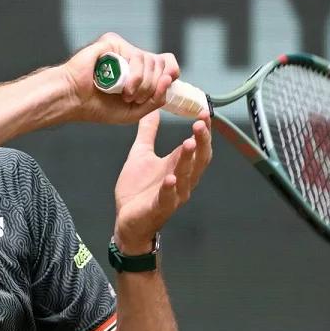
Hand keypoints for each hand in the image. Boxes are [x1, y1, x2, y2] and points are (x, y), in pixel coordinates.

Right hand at [59, 32, 180, 124]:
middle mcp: (133, 57)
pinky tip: (123, 88)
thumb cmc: (99, 107)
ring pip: (151, 61)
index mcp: (139, 71)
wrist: (74, 100)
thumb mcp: (135, 112)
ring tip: (127, 96)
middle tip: (137, 99)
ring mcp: (123, 49)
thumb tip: (169, 79)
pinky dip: (135, 76)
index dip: (171, 72)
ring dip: (143, 84)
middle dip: (154, 86)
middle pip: (161, 63)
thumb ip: (155, 100)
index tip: (165, 85)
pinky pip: (137, 56)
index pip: (167, 62)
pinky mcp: (114, 42)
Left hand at [113, 111, 212, 252]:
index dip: (203, 131)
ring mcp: (173, 196)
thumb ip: (148, 133)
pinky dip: (170, 189)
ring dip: (188, 160)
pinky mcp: (159, 209)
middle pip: (199, 160)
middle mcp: (182, 180)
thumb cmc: (138, 189)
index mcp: (179, 166)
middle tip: (200, 123)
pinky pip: (167, 199)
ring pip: (186, 177)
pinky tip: (170, 178)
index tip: (203, 112)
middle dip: (201, 142)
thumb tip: (153, 110)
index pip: (198, 146)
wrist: (126, 220)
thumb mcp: (141, 154)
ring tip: (188, 143)